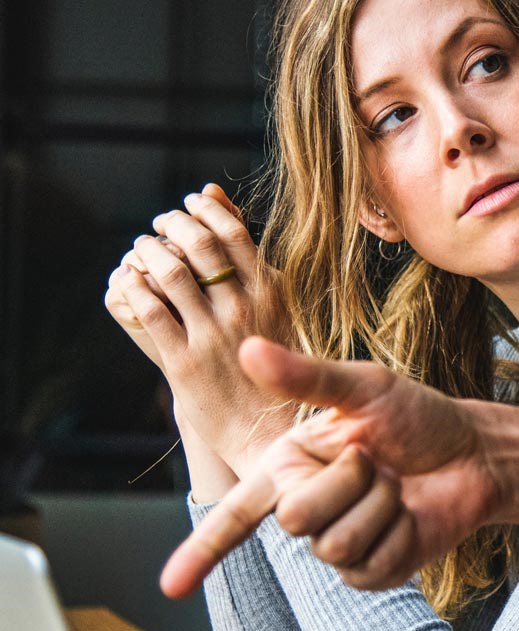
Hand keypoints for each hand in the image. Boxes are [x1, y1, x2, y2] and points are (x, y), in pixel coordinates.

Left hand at [105, 185, 292, 472]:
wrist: (269, 428)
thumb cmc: (275, 363)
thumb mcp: (276, 307)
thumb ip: (251, 261)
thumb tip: (221, 202)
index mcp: (271, 293)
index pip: (233, 232)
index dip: (204, 210)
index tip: (189, 203)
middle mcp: (243, 309)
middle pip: (199, 245)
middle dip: (172, 223)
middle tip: (160, 222)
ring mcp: (213, 335)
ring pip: (171, 273)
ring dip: (148, 250)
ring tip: (141, 247)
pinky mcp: (184, 362)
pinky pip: (151, 312)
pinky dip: (134, 287)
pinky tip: (130, 280)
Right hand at [160, 336, 518, 597]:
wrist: (473, 453)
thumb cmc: (418, 416)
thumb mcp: (365, 388)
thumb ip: (307, 376)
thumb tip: (248, 348)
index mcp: (291, 464)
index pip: (236, 512)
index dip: (202, 550)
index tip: (168, 587)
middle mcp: (307, 505)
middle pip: (295, 518)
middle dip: (347, 481)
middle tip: (377, 460)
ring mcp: (338, 543)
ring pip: (334, 544)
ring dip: (378, 506)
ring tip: (397, 484)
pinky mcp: (372, 570)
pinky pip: (368, 565)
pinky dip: (398, 533)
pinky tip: (410, 515)